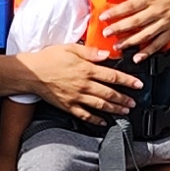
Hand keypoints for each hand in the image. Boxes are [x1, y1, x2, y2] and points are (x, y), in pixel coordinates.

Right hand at [22, 43, 142, 119]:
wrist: (31, 73)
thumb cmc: (49, 58)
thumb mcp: (70, 48)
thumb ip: (90, 52)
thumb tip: (107, 55)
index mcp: (86, 69)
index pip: (112, 76)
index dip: (128, 81)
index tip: (138, 85)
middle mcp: (84, 85)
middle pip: (109, 93)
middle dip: (124, 98)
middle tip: (134, 102)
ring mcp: (76, 97)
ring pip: (100, 105)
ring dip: (115, 109)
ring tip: (124, 111)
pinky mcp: (68, 106)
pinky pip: (85, 115)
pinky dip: (96, 120)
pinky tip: (103, 122)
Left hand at [93, 0, 169, 56]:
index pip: (131, 6)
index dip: (116, 12)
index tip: (104, 17)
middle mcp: (158, 11)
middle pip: (136, 22)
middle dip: (119, 28)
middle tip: (106, 33)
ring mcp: (165, 23)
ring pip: (145, 35)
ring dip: (130, 42)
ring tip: (117, 47)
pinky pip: (158, 43)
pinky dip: (148, 51)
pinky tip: (138, 56)